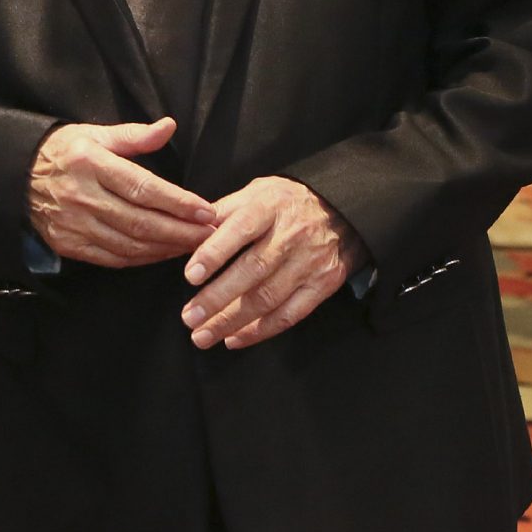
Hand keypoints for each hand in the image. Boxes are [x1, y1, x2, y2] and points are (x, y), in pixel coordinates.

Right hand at [26, 118, 217, 268]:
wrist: (18, 177)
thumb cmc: (65, 152)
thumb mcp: (96, 134)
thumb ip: (134, 136)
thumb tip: (169, 126)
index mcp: (91, 164)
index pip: (143, 187)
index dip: (178, 202)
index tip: (207, 210)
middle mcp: (82, 196)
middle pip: (141, 222)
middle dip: (181, 232)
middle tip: (211, 235)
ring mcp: (75, 224)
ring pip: (130, 244)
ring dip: (167, 248)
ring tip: (195, 246)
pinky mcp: (70, 245)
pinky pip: (114, 258)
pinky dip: (143, 259)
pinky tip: (163, 254)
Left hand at [181, 176, 368, 349]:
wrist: (342, 209)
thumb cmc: (286, 202)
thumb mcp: (256, 192)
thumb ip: (223, 211)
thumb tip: (189, 232)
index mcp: (268, 207)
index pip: (239, 230)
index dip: (214, 254)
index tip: (190, 276)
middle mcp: (291, 236)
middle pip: (252, 271)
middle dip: (217, 298)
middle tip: (189, 318)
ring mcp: (309, 263)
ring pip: (268, 298)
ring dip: (232, 321)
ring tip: (203, 335)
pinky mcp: (323, 285)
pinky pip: (289, 315)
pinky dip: (260, 331)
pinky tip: (234, 338)